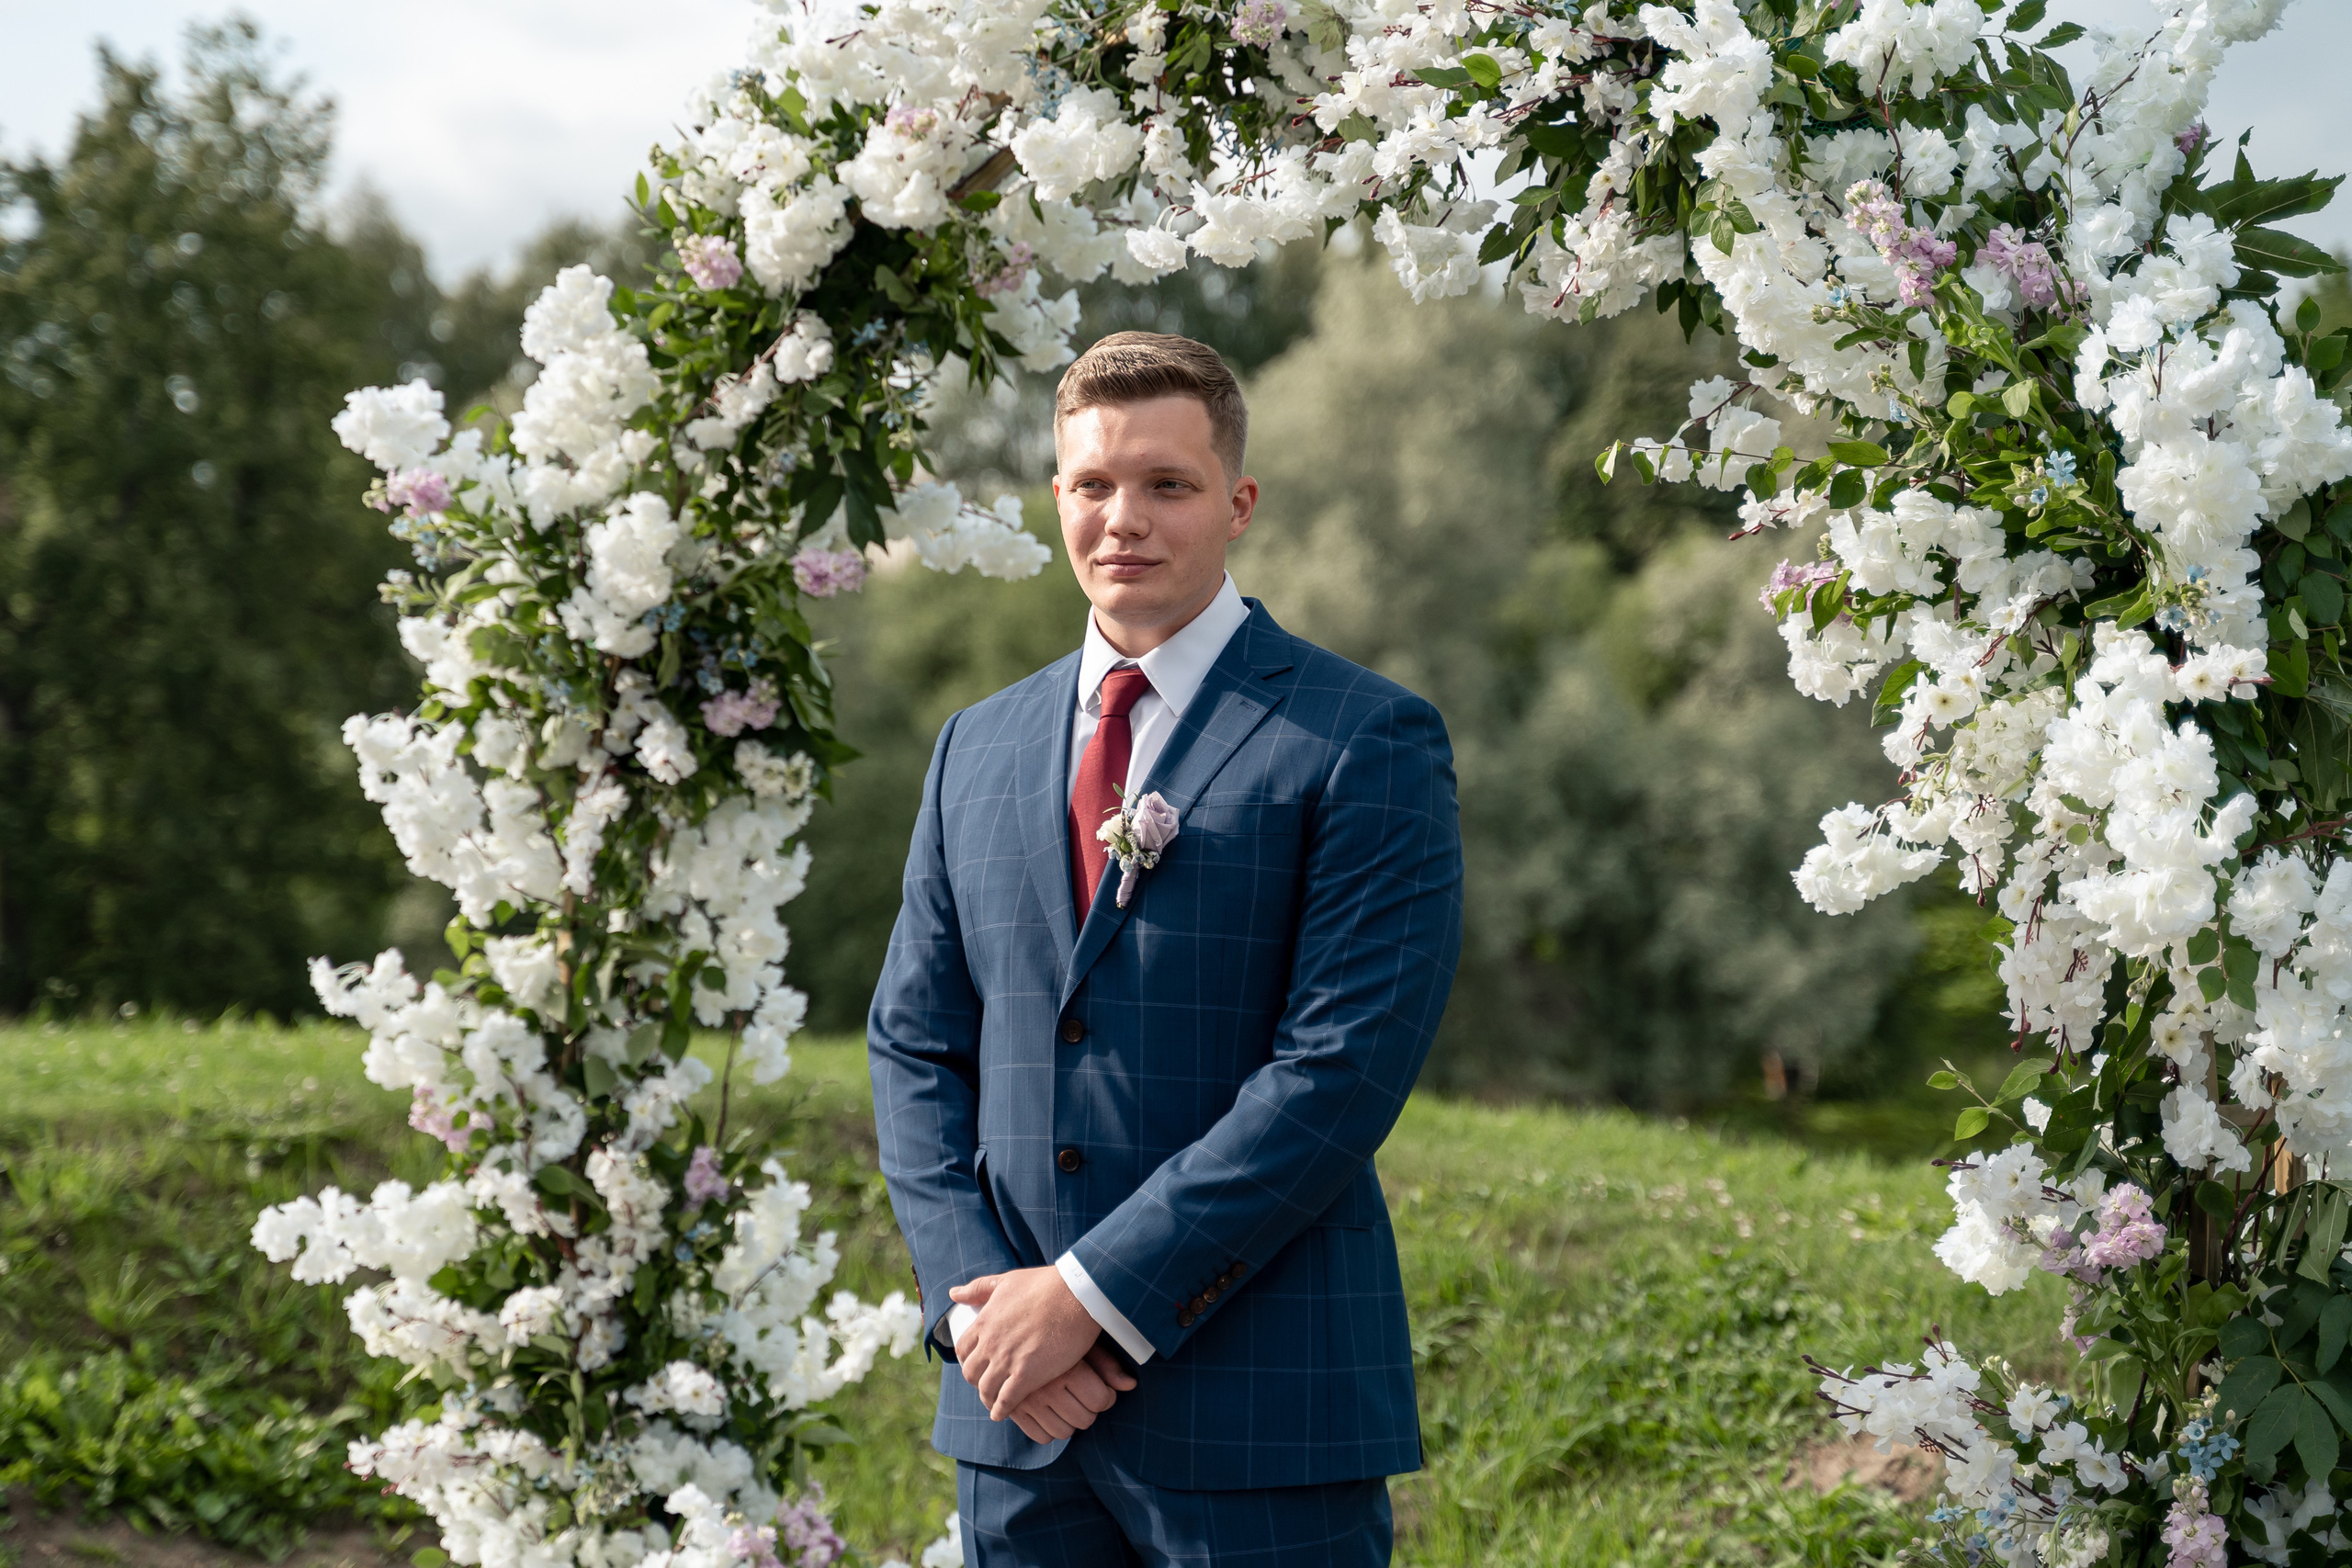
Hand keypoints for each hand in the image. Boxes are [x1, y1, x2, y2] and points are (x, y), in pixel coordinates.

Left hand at [950, 1265, 1108, 1420]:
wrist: (1076, 1295)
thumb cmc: (1045, 1284)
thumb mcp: (1006, 1281)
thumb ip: (978, 1288)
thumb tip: (954, 1293)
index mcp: (985, 1322)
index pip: (962, 1349)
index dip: (967, 1360)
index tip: (976, 1364)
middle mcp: (991, 1343)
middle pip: (970, 1373)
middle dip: (976, 1380)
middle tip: (986, 1385)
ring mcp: (1007, 1361)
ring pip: (986, 1389)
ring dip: (988, 1398)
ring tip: (993, 1404)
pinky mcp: (1027, 1375)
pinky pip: (1006, 1400)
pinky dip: (1001, 1410)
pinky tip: (1002, 1413)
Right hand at [1003, 1344, 1137, 1442]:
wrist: (1011, 1326)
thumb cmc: (1056, 1332)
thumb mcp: (1082, 1341)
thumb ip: (1107, 1365)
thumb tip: (1131, 1385)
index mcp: (1066, 1367)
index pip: (1100, 1400)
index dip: (1107, 1397)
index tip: (1103, 1388)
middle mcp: (1045, 1387)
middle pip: (1084, 1420)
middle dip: (1089, 1410)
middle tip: (1085, 1395)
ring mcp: (1027, 1401)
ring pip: (1063, 1432)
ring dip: (1070, 1421)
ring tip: (1068, 1402)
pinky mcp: (1012, 1410)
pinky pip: (1041, 1437)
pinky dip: (1049, 1429)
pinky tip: (1052, 1411)